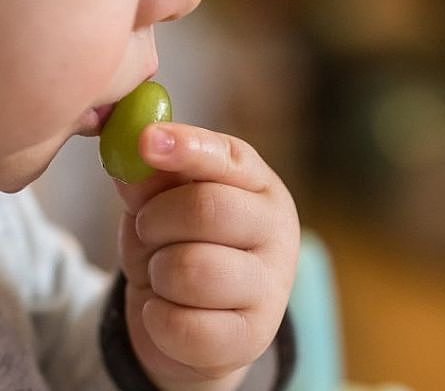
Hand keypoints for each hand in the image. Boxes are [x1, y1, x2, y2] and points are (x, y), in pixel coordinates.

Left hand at [114, 123, 299, 390]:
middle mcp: (278, 232)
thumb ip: (152, 179)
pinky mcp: (252, 336)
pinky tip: (168, 311)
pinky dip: (157, 317)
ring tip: (163, 274)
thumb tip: (133, 155)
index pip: (229, 158)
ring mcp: (272, 287)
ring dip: (157, 273)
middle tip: (148, 229)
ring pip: (192, 269)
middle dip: (156, 219)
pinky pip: (182, 324)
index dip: (187, 147)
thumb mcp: (162, 206)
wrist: (195, 320)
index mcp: (261, 188)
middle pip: (207, 208)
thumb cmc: (181, 247)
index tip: (146, 140)